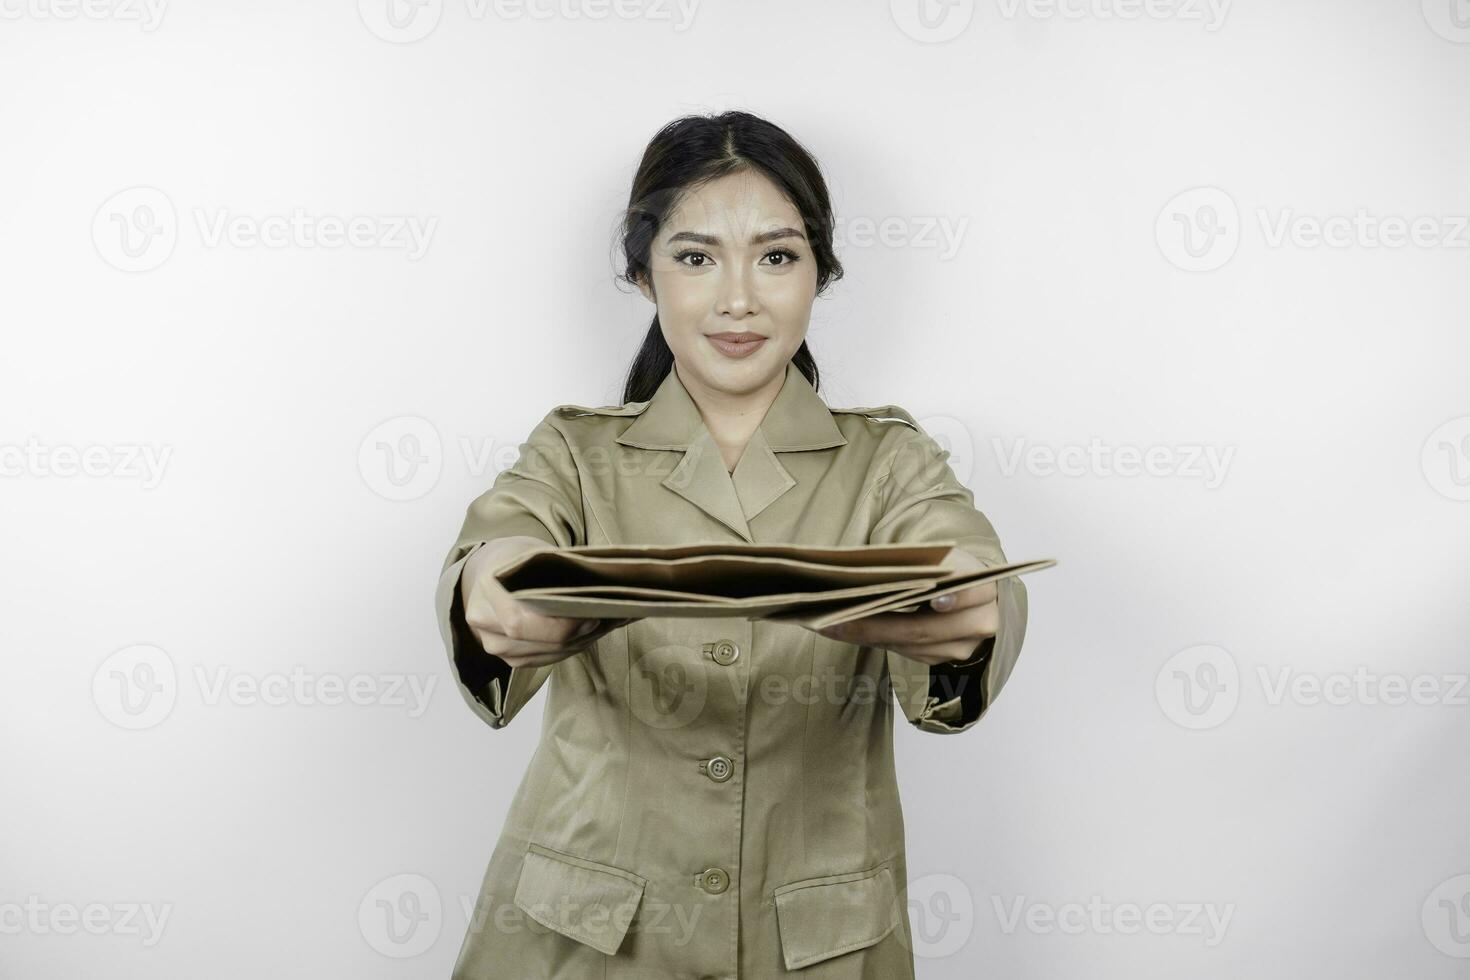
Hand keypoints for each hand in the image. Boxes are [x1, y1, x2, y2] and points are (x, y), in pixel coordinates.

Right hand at [460, 536, 638, 668]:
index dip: (561, 627)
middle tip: (608, 620)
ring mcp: (495, 645)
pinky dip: (572, 647)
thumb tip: (600, 595)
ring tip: (604, 624)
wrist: (495, 572)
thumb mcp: (536, 554)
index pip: (521, 623)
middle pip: (540, 643)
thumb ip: (560, 576)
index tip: (592, 616)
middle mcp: (485, 622)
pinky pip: (547, 660)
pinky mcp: (511, 659)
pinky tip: (589, 633)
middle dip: (580, 634)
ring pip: (549, 654)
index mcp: (488, 589)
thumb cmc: (519, 560)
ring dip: (581, 641)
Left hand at [813, 548, 997, 666]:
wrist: (969, 592)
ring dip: (867, 636)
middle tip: (836, 617)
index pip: (973, 592)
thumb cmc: (950, 567)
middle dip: (877, 625)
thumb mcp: (943, 557)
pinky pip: (906, 652)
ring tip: (830, 625)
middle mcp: (980, 622)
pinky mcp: (943, 659)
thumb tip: (867, 569)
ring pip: (911, 645)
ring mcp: (962, 647)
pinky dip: (876, 640)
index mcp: (984, 587)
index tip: (935, 601)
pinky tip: (847, 631)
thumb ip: (921, 564)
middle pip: (926, 629)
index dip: (956, 598)